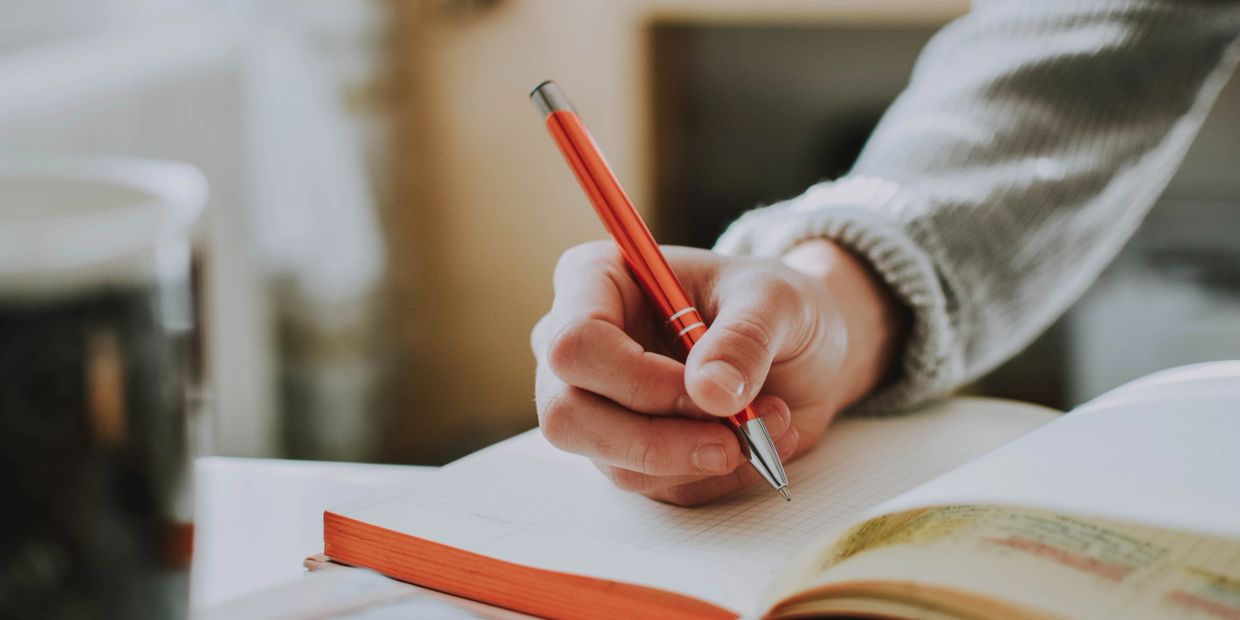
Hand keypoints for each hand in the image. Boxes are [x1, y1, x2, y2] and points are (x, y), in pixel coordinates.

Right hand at [531, 239, 903, 504]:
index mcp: (595, 281)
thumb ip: (744, 339)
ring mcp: (595, 405)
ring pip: (614, 462)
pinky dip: (715, 474)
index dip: (636, 379)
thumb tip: (711, 392)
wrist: (800, 347)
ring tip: (768, 421)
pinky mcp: (626, 452)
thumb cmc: (773, 305)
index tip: (707, 390)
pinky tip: (756, 439)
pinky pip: (656, 486)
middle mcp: (579, 347)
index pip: (574, 343)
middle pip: (568, 415)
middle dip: (658, 440)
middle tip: (735, 437)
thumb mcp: (776, 301)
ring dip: (701, 457)